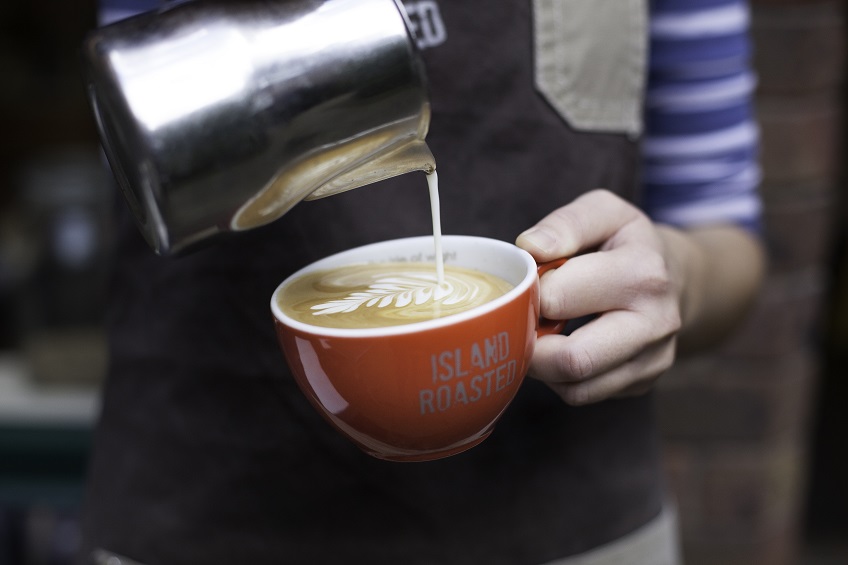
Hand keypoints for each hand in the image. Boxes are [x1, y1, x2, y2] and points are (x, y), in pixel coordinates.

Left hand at [516, 189, 683, 405]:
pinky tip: (563, 347)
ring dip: (544, 366)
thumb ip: (565, 224)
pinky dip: (561, 378)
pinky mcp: (642, 383)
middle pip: (572, 360)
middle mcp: (656, 323)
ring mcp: (654, 360)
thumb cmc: (625, 241)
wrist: (676, 276)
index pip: (557, 299)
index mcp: (643, 273)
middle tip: (522, 321)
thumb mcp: (602, 211)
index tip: (528, 283)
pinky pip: (583, 395)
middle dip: (531, 345)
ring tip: (543, 331)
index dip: (529, 292)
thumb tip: (530, 247)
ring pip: (575, 388)